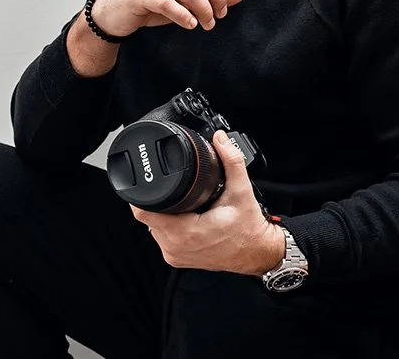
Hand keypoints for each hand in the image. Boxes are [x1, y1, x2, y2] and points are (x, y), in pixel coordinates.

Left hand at [130, 130, 284, 275]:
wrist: (257, 254)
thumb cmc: (249, 229)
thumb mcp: (241, 190)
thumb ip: (231, 161)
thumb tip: (220, 139)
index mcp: (187, 232)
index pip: (144, 213)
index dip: (141, 195)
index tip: (148, 181)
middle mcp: (176, 247)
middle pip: (147, 216)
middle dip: (157, 200)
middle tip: (176, 190)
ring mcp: (175, 255)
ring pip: (152, 227)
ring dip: (162, 213)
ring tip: (184, 204)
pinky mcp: (177, 259)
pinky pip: (162, 237)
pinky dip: (168, 225)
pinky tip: (185, 217)